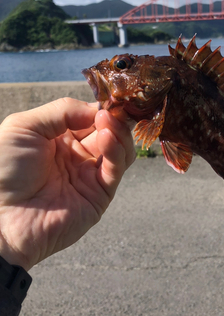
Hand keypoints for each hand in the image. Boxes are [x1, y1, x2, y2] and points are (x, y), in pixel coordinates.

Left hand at [0, 98, 134, 270]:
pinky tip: (107, 136)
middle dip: (114, 117)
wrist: (1, 217)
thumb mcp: (25, 126)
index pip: (91, 117)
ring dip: (119, 132)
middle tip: (113, 109)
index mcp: (60, 138)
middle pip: (110, 132)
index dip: (101, 107)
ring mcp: (89, 175)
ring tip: (108, 122)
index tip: (109, 97)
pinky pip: (115, 169)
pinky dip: (117, 150)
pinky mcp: (99, 195)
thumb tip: (97, 109)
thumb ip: (62, 111)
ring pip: (120, 150)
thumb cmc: (4, 169)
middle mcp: (78, 155)